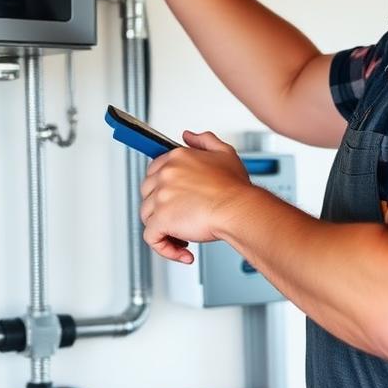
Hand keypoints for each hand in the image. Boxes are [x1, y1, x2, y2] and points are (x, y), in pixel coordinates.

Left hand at [139, 130, 257, 263]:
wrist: (241, 209)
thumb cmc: (236, 188)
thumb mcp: (224, 153)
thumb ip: (204, 141)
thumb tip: (188, 136)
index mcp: (177, 158)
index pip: (154, 171)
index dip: (163, 189)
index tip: (173, 201)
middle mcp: (165, 174)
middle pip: (148, 194)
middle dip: (162, 209)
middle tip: (182, 218)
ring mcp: (161, 196)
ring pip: (147, 216)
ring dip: (164, 228)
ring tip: (185, 235)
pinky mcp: (161, 219)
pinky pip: (152, 238)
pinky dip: (165, 248)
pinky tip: (183, 251)